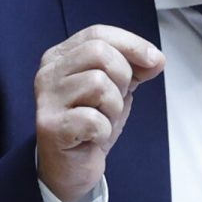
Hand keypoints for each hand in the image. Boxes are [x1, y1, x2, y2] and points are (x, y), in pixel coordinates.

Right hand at [34, 25, 164, 201]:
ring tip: (102, 120)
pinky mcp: (50, 127)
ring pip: (98, 84)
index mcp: (61, 57)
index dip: (132, 44)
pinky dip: (104, 130)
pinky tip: (94, 137)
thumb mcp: (116, 88)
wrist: (71, 167)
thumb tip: (156, 59)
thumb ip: (134, 68)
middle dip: (122, 77)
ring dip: (113, 107)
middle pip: (99, 53)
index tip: (155, 61)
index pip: (98, 34)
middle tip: (116, 100)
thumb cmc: (91, 123)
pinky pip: (93, 119)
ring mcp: (46, 100)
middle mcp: (48, 73)